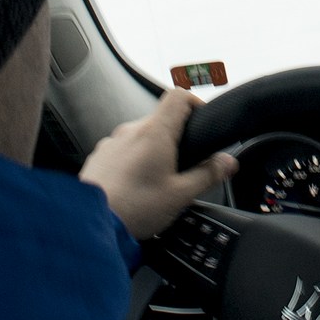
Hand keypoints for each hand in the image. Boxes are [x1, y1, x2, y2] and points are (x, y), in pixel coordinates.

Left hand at [79, 89, 238, 240]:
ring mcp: (111, 142)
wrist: (90, 223)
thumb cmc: (135, 208)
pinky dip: (133, 162)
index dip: (195, 103)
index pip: (179, 96)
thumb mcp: (181, 195)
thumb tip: (228, 162)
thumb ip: (208, 175)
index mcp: (155, 132)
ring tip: (156, 183)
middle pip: (161, 120)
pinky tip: (134, 187)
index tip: (201, 122)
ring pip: (140, 137)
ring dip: (152, 152)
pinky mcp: (99, 157)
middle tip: (183, 167)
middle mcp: (131, 130)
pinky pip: (122, 151)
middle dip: (175, 139)